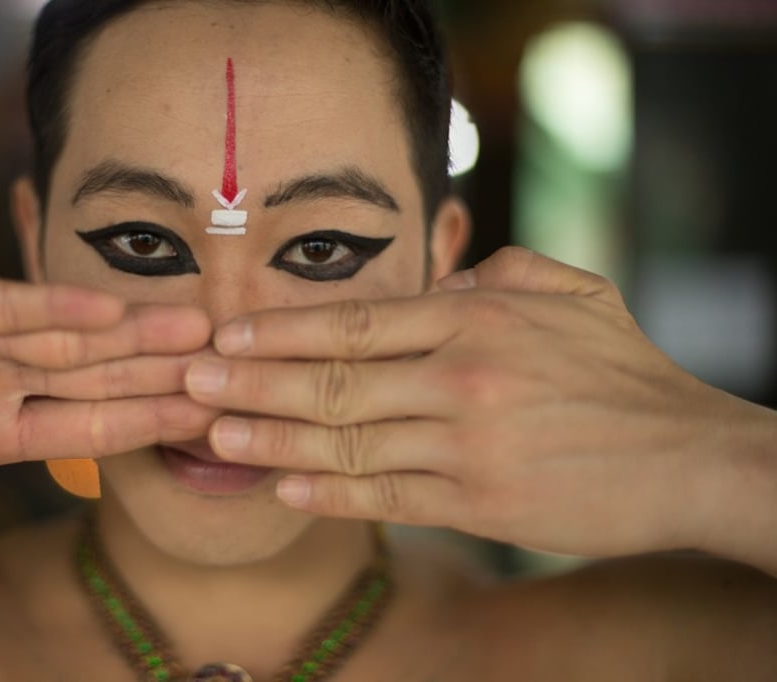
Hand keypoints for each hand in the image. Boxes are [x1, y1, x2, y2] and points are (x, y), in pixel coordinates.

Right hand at [0, 257, 216, 541]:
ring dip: (134, 334)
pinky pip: (8, 303)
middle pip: (100, 379)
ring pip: (71, 336)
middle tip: (230, 368)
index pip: (89, 428)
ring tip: (199, 330)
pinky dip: (56, 306)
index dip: (148, 424)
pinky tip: (112, 310)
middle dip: (164, 375)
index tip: (203, 423)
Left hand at [185, 247, 776, 564]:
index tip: (229, 335)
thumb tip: (430, 282)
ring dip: (272, 442)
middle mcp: (461, 377)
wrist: (689, 457)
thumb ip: (493, 275)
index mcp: (477, 317)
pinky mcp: (478, 506)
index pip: (355, 320)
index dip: (282, 330)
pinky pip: (386, 497)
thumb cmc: (624, 371)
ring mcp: (466, 445)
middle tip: (192, 382)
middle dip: (252, 384)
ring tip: (214, 438)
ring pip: (347, 442)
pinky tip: (285, 491)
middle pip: (333, 380)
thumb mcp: (570, 292)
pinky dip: (330, 494)